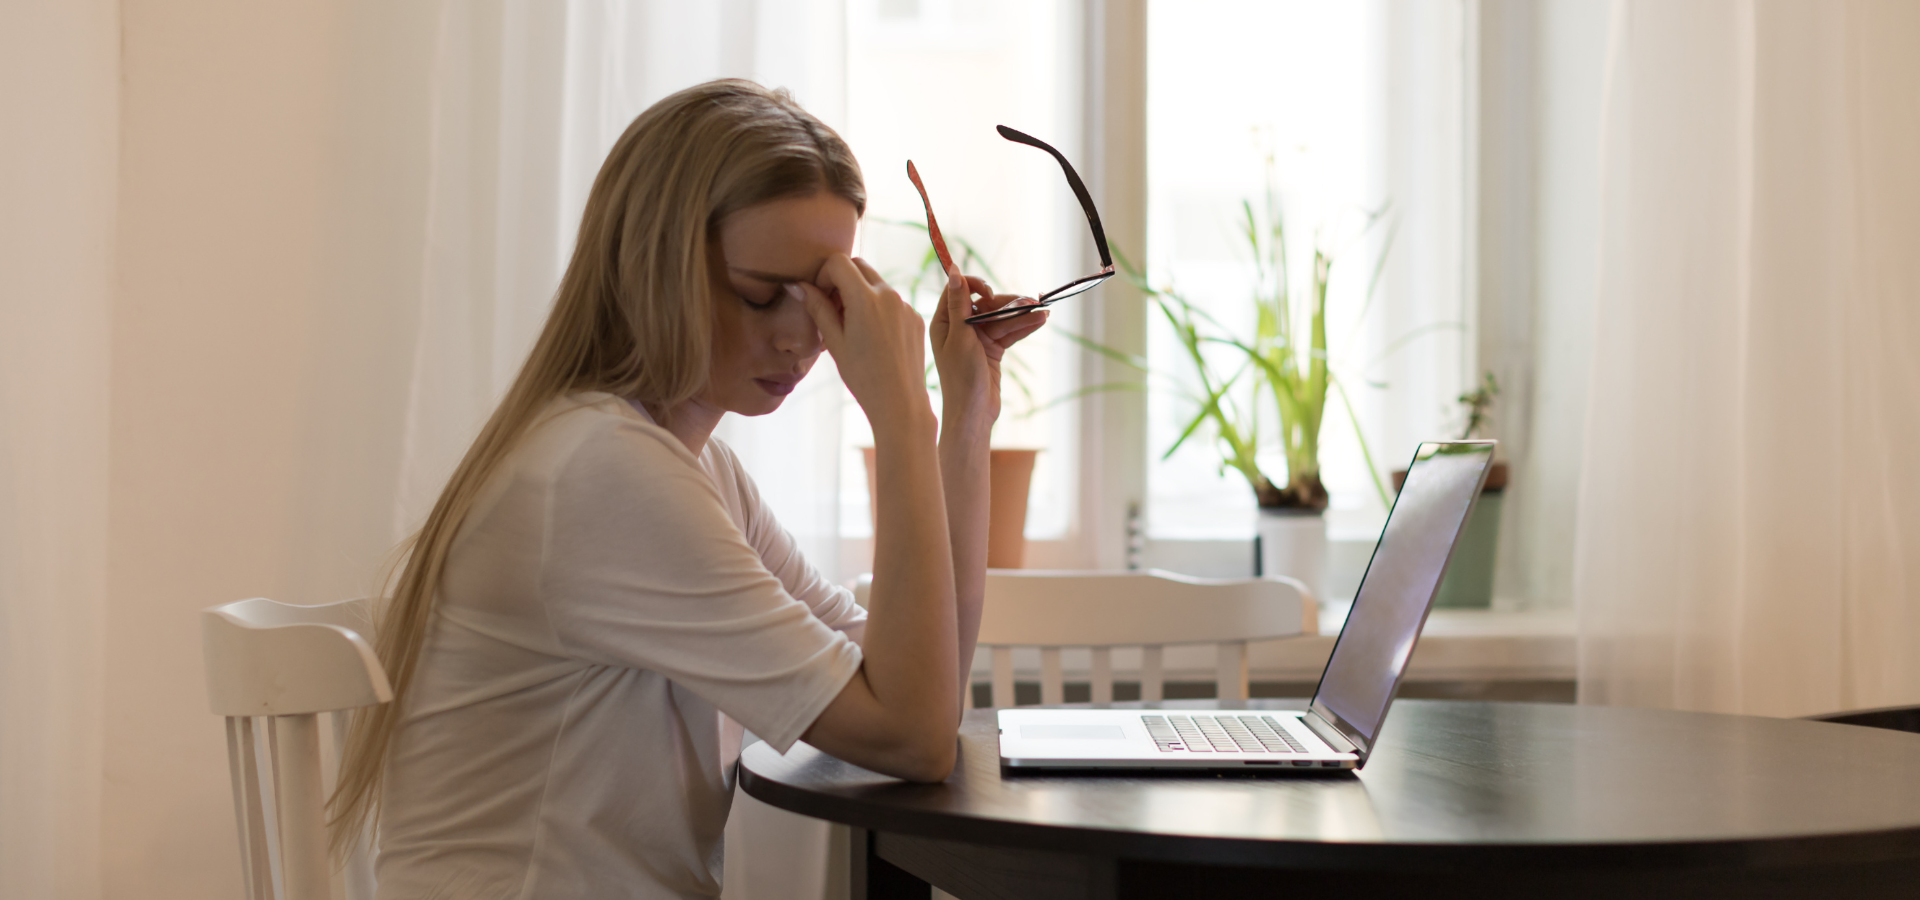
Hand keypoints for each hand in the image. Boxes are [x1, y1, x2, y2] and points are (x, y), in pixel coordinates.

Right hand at [798, 255, 930, 425]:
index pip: (839, 262)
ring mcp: (905, 305)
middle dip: (841, 279)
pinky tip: (872, 337)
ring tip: (850, 327)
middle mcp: (889, 295)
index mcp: (866, 298)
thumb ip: (817, 308)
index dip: (823, 275)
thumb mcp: (834, 342)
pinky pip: (892, 301)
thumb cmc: (863, 377)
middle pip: (859, 266)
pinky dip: (877, 308)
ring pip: (876, 283)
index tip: (819, 296)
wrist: (900, 403)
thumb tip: (797, 285)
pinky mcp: (915, 317)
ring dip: (859, 293)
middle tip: (832, 308)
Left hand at [927, 265, 1048, 427]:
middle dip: (1008, 304)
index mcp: (943, 322)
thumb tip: (954, 271)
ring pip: (1001, 319)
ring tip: (1043, 312)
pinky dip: (1023, 327)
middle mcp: (958, 328)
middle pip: (985, 305)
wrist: (973, 414)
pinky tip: (1040, 320)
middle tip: (1032, 302)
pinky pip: (1008, 333)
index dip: (975, 286)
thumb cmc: (961, 378)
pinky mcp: (991, 350)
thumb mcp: (960, 337)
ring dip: (1021, 315)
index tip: (990, 293)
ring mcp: (976, 339)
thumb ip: (959, 304)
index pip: (958, 291)